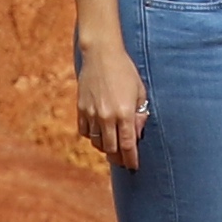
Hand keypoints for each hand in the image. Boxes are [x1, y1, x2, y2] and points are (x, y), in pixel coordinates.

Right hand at [75, 30, 147, 169]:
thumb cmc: (125, 70)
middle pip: (112, 149)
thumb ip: (140, 114)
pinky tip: (99, 134)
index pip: (128, 146)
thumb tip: (136, 134)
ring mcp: (92, 113)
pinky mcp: (81, 108)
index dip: (132, 159)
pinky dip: (92, 136)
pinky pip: (85, 132)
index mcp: (125, 113)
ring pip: (97, 143)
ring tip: (112, 148)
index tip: (134, 166)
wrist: (101, 54)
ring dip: (105, 148)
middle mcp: (107, 116)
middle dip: (119, 159)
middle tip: (123, 162)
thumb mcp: (139, 91)